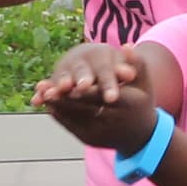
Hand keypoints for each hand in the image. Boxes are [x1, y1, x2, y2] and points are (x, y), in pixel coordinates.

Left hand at [33, 44, 151, 149]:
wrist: (140, 134)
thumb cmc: (140, 102)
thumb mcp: (144, 82)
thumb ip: (137, 63)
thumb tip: (126, 45)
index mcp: (126, 106)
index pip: (99, 97)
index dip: (80, 90)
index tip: (65, 82)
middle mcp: (112, 124)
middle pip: (83, 109)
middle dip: (62, 99)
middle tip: (45, 90)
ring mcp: (100, 134)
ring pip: (74, 119)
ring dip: (56, 107)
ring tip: (42, 95)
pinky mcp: (90, 140)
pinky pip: (71, 126)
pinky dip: (59, 115)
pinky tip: (48, 104)